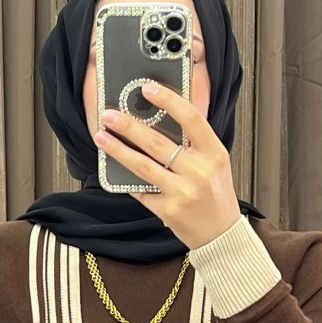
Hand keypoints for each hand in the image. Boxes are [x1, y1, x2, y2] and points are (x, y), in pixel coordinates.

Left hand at [93, 81, 242, 249]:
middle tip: (109, 114)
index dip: (168, 100)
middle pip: (157, 143)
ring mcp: (182, 193)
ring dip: (118, 150)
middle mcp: (199, 171)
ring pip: (143, 166)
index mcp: (214, 153)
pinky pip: (140, 190)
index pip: (191, 118)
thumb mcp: (215, 162)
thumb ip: (194, 143)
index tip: (146, 88)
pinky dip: (125, 179)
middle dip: (129, 126)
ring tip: (101, 137)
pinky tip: (111, 168)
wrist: (220, 234)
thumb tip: (160, 117)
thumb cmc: (215, 194)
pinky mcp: (167, 211)